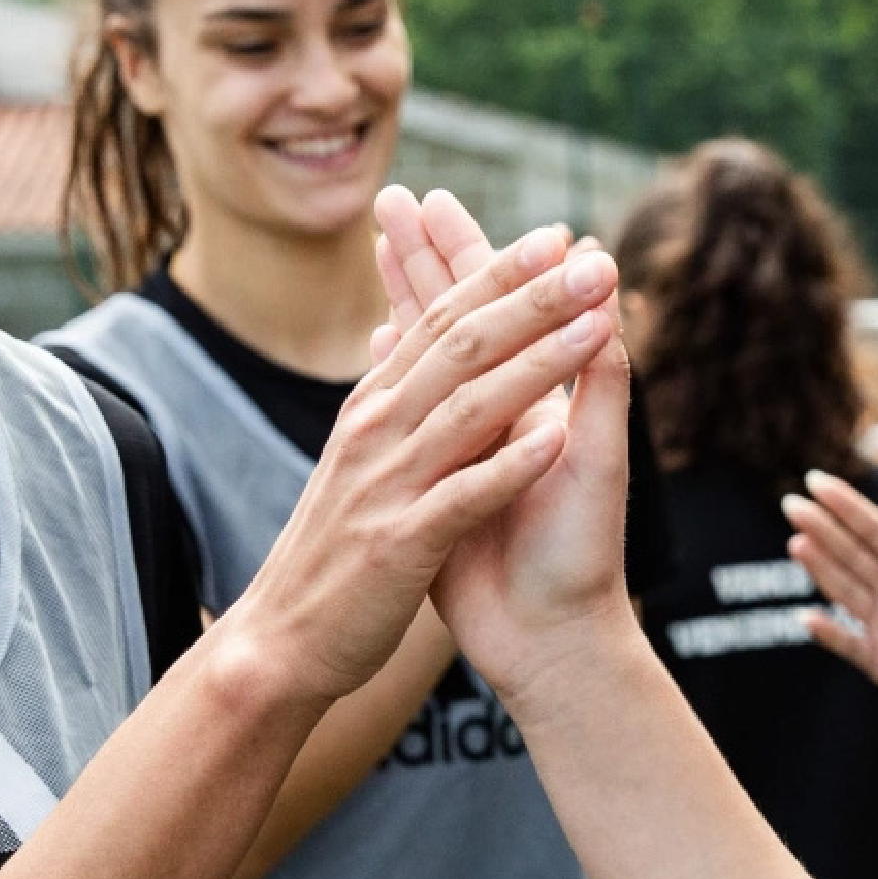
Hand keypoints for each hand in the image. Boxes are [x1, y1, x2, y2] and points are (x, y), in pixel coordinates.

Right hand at [236, 204, 617, 709]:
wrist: (283, 642)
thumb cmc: (333, 555)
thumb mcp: (360, 465)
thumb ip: (390, 405)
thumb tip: (404, 338)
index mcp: (374, 410)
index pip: (440, 323)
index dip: (498, 276)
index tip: (555, 236)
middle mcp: (377, 433)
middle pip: (460, 346)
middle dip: (528, 297)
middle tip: (589, 257)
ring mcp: (387, 486)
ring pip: (468, 408)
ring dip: (535, 363)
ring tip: (594, 324)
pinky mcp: (398, 545)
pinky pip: (460, 497)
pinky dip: (507, 467)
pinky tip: (556, 441)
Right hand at [782, 462, 877, 703]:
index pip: (874, 529)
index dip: (846, 506)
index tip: (815, 480)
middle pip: (850, 555)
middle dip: (821, 529)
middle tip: (791, 503)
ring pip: (844, 591)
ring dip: (820, 569)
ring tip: (797, 543)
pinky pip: (850, 646)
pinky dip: (830, 634)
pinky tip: (808, 618)